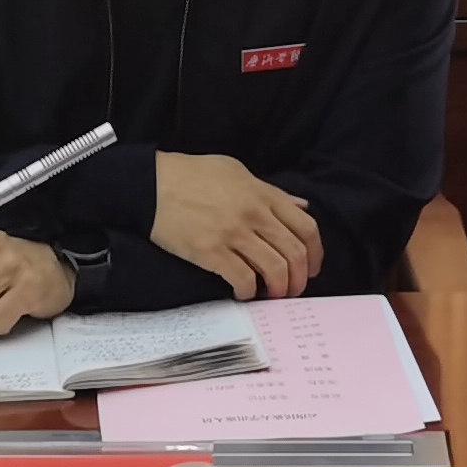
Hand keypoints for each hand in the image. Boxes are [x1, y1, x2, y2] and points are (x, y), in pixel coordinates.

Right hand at [150, 152, 324, 300]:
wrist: (150, 183)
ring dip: (279, 289)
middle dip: (300, 278)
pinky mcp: (212, 252)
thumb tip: (300, 205)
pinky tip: (244, 292)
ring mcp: (234, 233)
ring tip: (273, 295)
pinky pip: (243, 279)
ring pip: (275, 269)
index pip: (306, 227)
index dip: (315, 253)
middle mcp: (254, 214)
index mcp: (263, 193)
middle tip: (294, 289)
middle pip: (295, 253)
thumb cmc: (190, 175)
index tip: (312, 267)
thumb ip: (270, 191)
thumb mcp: (236, 171)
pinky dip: (249, 291)